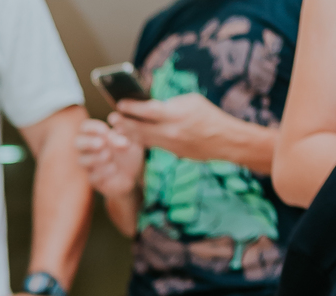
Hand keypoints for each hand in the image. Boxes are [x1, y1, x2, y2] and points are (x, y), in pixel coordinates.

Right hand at [76, 117, 143, 196]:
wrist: (134, 176)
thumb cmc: (129, 153)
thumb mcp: (133, 138)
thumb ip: (125, 128)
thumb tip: (114, 118)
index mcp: (96, 136)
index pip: (85, 127)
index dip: (92, 128)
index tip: (105, 130)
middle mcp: (89, 150)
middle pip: (78, 143)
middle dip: (89, 142)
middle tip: (102, 143)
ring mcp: (90, 166)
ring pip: (82, 160)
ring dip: (95, 157)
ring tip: (109, 155)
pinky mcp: (94, 180)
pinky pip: (92, 177)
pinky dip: (102, 172)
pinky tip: (113, 169)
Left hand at [114, 93, 246, 160]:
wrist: (224, 141)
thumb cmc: (208, 115)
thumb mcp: (191, 101)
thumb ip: (170, 102)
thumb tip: (151, 102)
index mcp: (176, 114)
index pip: (148, 110)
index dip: (132, 108)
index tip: (120, 103)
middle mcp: (171, 132)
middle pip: (140, 128)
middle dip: (124, 123)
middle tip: (112, 118)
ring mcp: (170, 145)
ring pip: (143, 140)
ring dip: (128, 134)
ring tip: (117, 128)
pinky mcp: (172, 154)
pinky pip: (153, 146)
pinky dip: (141, 141)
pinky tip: (132, 136)